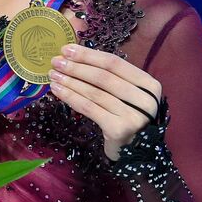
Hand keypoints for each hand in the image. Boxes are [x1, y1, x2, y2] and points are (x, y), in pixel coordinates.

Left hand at [48, 43, 162, 160]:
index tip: (66, 49)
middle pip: (104, 77)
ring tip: (53, 76)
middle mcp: (145, 99)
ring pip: (95, 93)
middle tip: (55, 62)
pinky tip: (57, 91)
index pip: (114, 63)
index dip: (89, 55)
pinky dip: (71, 97)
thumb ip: (109, 76)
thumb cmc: (126, 116)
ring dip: (70, 82)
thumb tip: (74, 56)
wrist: (135, 151)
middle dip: (76, 67)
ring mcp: (134, 115)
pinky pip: (89, 108)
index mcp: (149, 84)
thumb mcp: (125, 94)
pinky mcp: (119, 129)